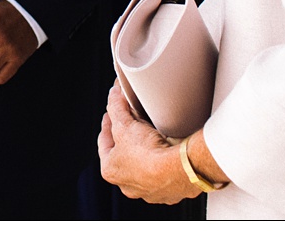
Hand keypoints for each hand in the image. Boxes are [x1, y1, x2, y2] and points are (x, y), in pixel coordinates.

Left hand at [96, 84, 198, 203]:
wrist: (180, 171)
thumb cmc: (147, 152)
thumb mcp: (125, 124)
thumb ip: (116, 107)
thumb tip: (114, 94)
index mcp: (110, 170)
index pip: (104, 142)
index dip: (108, 124)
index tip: (111, 113)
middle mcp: (127, 184)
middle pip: (124, 154)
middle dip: (127, 137)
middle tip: (132, 120)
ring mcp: (149, 190)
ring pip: (143, 164)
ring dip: (145, 149)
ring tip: (151, 132)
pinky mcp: (170, 190)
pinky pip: (164, 172)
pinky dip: (164, 159)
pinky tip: (168, 147)